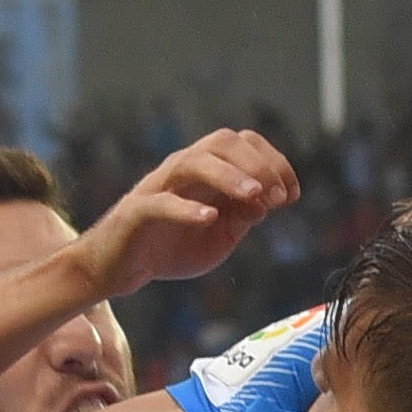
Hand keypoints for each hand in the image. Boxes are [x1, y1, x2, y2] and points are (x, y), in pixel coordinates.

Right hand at [77, 130, 300, 294]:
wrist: (118, 268)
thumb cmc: (170, 248)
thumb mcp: (220, 237)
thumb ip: (244, 217)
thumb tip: (269, 202)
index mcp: (205, 172)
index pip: (243, 145)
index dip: (273, 163)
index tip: (293, 194)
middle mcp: (181, 171)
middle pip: (221, 142)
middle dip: (257, 164)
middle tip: (278, 195)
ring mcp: (157, 188)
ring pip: (192, 162)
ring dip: (229, 176)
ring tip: (254, 196)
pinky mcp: (136, 213)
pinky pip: (160, 203)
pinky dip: (186, 208)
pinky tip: (209, 218)